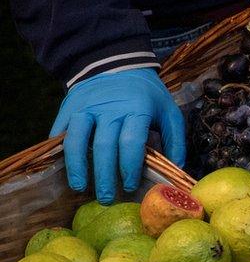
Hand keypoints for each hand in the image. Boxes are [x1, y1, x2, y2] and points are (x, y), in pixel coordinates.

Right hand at [50, 68, 185, 202]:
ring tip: (80, 187)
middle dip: (105, 175)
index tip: (129, 186)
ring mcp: (86, 107)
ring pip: (76, 140)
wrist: (116, 64)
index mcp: (137, 108)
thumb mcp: (168, 110)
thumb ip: (175, 138)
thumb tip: (177, 168)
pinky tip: (64, 169)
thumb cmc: (146, 94)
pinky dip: (60, 152)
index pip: (131, 142)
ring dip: (77, 166)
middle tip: (107, 197)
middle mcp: (109, 108)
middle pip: (104, 146)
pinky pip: (60, 132)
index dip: (129, 167)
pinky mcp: (69, 107)